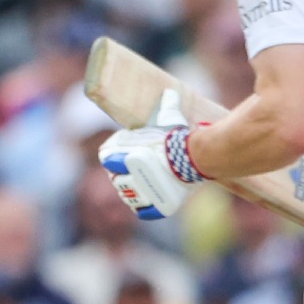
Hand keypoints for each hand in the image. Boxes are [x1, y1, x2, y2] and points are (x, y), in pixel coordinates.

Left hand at [98, 89, 206, 219]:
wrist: (197, 155)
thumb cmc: (180, 134)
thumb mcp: (170, 118)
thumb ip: (166, 107)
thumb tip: (170, 93)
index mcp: (124, 155)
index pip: (107, 156)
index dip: (113, 156)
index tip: (119, 156)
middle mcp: (128, 176)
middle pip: (115, 178)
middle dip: (120, 174)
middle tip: (132, 170)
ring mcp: (142, 192)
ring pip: (128, 195)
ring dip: (131, 190)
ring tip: (140, 184)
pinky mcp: (156, 204)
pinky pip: (144, 211)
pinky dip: (145, 208)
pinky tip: (148, 201)